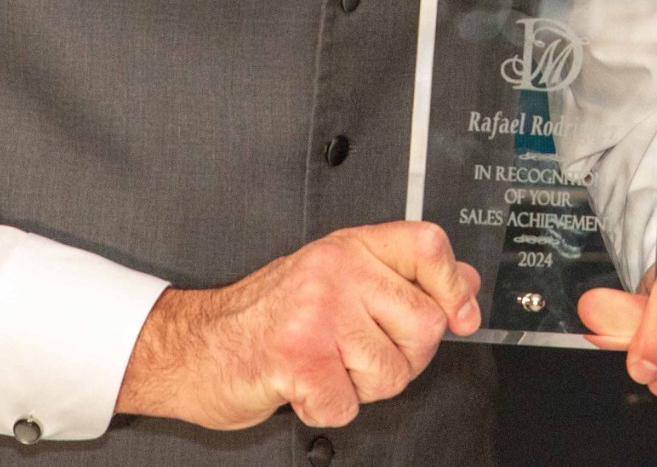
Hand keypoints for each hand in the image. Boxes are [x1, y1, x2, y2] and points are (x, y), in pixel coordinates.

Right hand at [115, 222, 482, 431]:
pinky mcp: (299, 357)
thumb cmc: (265, 317)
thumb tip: (463, 284)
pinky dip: (327, 410)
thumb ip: (399, 277)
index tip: (460, 316)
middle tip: (357, 355)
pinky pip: (348, 405)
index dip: (455, 286)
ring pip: (391, 373)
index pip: (428, 246)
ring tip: (324, 367)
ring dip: (360, 387)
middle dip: (400, 357)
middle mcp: (337, 270)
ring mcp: (318, 312)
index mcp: (350, 247)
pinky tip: (302, 387)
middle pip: (424, 325)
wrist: (193, 347)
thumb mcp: (337, 278)